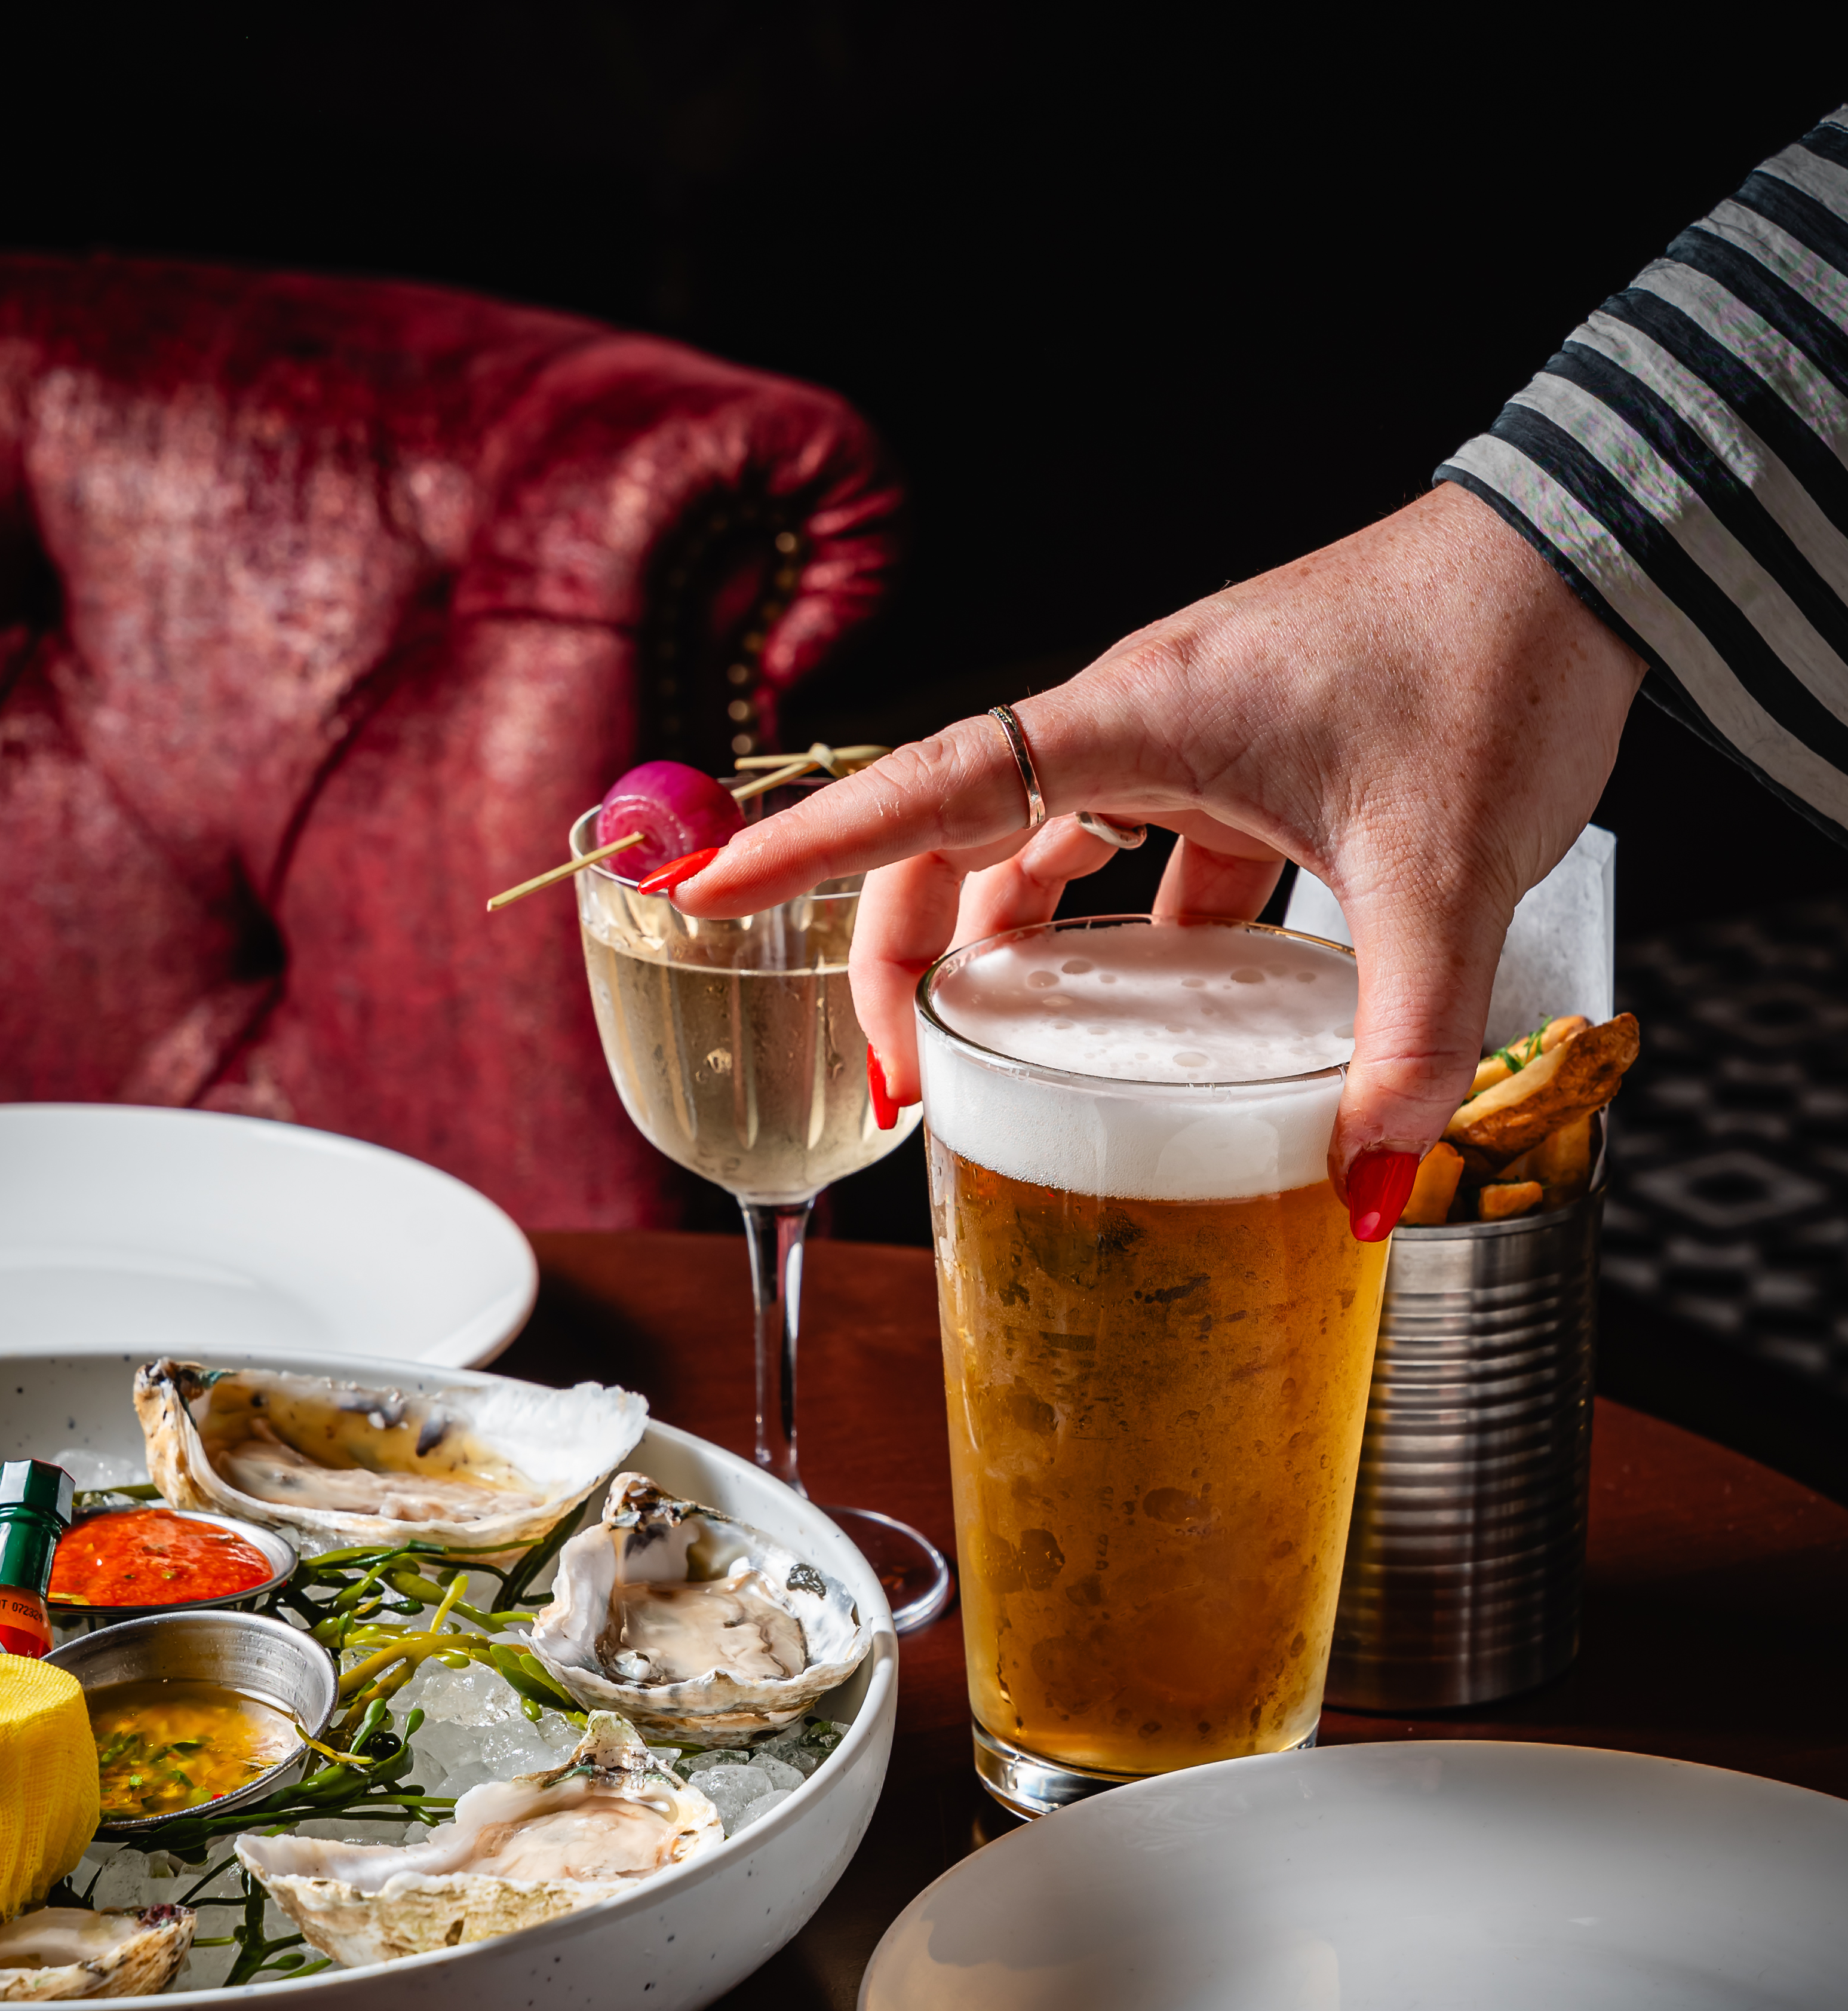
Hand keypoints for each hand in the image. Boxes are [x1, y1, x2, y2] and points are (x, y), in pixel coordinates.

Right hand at [675, 483, 1645, 1197]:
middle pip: (958, 837)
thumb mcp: (1446, 870)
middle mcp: (1136, 721)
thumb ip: (1404, 1037)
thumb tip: (1364, 1183)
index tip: (695, 894)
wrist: (1587, 554)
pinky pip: (1139, 855)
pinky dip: (1122, 937)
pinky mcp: (1242, 759)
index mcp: (1136, 719)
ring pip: (1040, 848)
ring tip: (993, 1063)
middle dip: (905, 956)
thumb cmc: (1497, 661)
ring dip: (1004, 950)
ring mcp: (1186, 738)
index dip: (805, 849)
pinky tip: (1156, 1015)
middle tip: (902, 1084)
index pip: (928, 786)